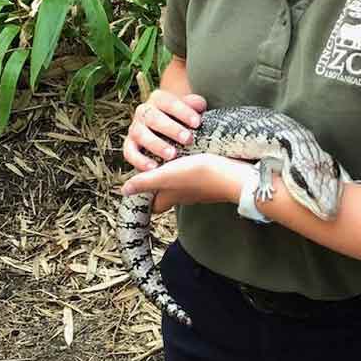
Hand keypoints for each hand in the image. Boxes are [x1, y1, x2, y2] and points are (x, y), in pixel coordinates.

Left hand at [120, 153, 254, 215]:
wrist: (236, 176)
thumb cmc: (202, 175)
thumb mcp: (168, 176)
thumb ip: (146, 182)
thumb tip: (124, 190)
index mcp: (171, 196)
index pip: (153, 205)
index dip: (144, 199)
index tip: (139, 186)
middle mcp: (185, 196)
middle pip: (167, 194)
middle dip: (159, 185)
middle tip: (154, 167)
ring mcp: (200, 190)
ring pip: (182, 185)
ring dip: (176, 175)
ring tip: (172, 158)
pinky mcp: (213, 180)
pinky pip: (198, 176)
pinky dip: (192, 168)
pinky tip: (194, 155)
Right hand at [123, 90, 206, 171]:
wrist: (166, 126)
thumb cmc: (182, 117)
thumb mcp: (190, 108)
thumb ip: (195, 105)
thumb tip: (200, 106)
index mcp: (158, 99)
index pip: (169, 102)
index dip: (183, 112)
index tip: (197, 123)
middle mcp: (143, 111)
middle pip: (153, 118)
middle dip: (171, 129)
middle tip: (187, 139)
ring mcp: (134, 128)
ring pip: (140, 134)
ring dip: (156, 145)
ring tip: (172, 155)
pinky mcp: (129, 145)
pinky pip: (130, 153)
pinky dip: (139, 161)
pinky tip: (154, 168)